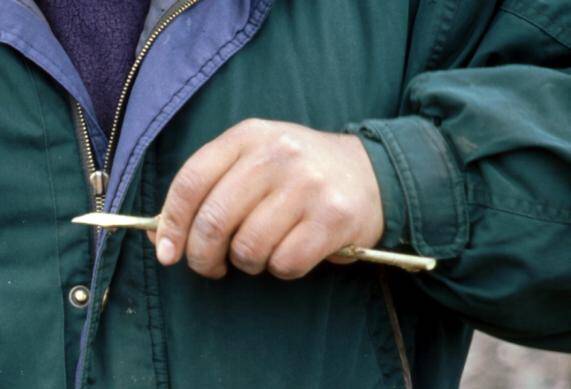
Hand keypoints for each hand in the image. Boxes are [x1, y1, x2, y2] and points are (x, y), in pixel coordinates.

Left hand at [149, 119, 383, 279]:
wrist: (370, 173)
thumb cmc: (299, 174)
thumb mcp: (254, 160)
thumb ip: (211, 189)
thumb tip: (162, 239)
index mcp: (249, 136)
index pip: (191, 181)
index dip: (172, 224)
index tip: (168, 253)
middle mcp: (277, 154)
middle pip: (215, 220)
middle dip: (203, 256)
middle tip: (211, 266)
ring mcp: (307, 184)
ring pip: (249, 248)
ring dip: (248, 263)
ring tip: (260, 253)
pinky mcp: (333, 217)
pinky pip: (285, 263)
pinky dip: (281, 269)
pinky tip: (291, 253)